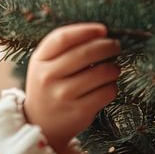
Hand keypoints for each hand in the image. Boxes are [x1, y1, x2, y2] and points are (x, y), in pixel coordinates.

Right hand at [23, 23, 120, 153]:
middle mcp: (48, 77)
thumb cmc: (49, 86)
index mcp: (39, 60)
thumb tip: (101, 33)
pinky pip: (107, 92)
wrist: (41, 123)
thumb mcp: (45, 64)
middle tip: (115, 46)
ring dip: (113, 68)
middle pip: (85, 53)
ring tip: (112, 69)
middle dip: (107, 46)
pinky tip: (106, 87)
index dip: (86, 30)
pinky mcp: (79, 112)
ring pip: (102, 73)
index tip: (103, 29)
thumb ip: (65, 47)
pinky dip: (112, 87)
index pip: (63, 38)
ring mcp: (63, 96)